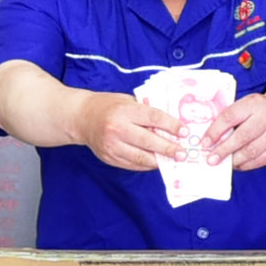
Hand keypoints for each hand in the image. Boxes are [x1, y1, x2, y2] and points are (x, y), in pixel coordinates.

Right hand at [82, 92, 203, 174]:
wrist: (81, 118)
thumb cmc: (108, 106)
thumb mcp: (127, 101)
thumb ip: (146, 111)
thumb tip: (170, 124)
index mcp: (124, 111)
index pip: (152, 118)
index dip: (171, 126)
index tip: (184, 132)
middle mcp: (117, 129)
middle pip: (148, 141)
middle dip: (168, 148)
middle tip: (183, 153)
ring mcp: (112, 146)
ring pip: (141, 157)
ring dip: (159, 160)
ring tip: (173, 160)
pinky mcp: (109, 158)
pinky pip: (132, 165)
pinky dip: (147, 165)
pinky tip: (157, 162)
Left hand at [203, 89, 265, 171]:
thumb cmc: (257, 111)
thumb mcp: (244, 106)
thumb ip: (228, 119)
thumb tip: (209, 139)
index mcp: (254, 103)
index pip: (230, 117)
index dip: (215, 131)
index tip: (204, 143)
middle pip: (242, 137)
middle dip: (224, 150)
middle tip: (211, 159)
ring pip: (251, 152)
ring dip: (234, 160)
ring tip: (223, 163)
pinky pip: (260, 161)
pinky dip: (246, 165)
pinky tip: (237, 164)